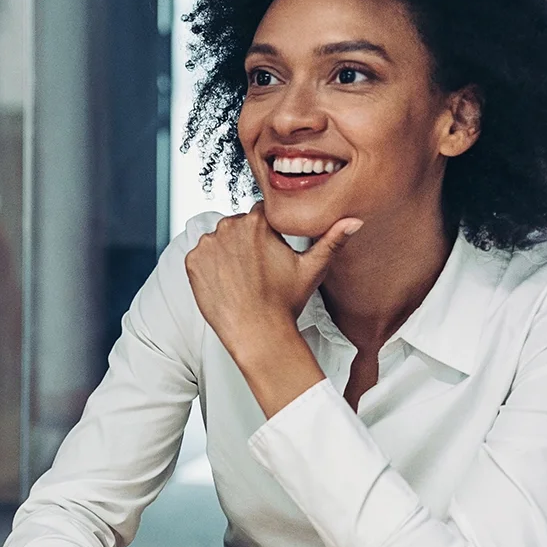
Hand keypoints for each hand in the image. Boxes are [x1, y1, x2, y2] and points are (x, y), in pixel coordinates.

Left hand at [184, 202, 361, 358]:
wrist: (257, 331)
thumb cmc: (284, 302)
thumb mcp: (312, 268)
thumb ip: (332, 240)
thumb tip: (354, 221)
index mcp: (258, 221)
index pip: (259, 215)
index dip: (265, 233)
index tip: (267, 251)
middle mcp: (229, 226)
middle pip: (236, 226)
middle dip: (245, 243)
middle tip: (256, 270)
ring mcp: (208, 244)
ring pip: (218, 241)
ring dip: (226, 253)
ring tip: (242, 278)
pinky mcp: (192, 261)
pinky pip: (200, 257)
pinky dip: (208, 267)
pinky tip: (225, 283)